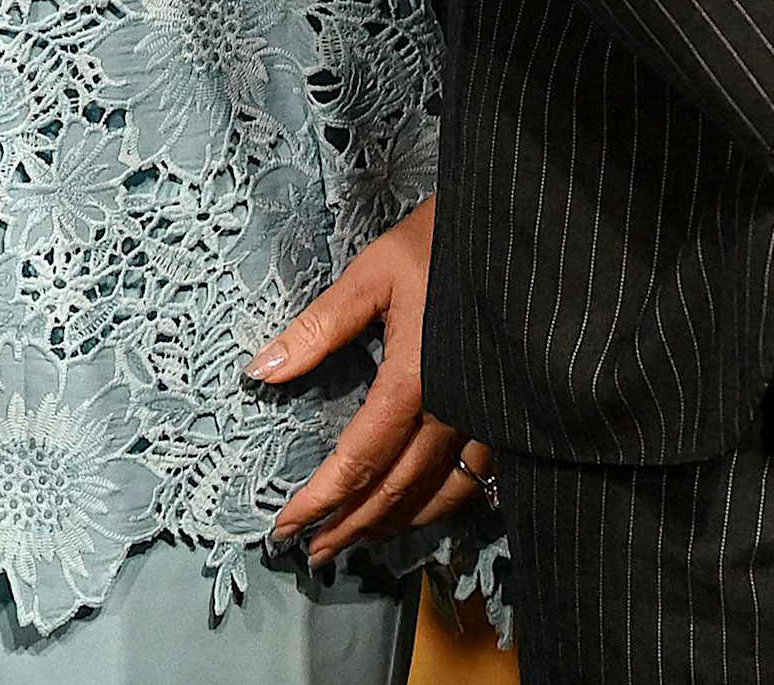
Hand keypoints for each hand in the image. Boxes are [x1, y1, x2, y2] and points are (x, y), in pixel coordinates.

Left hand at [256, 200, 493, 559]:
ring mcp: (487, 414)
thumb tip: (260, 372)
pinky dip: (445, 501)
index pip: (359, 461)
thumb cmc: (440, 240)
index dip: (320, 501)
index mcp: (414, 379)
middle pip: (397, 490)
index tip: (285, 527)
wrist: (512, 222)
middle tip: (314, 551)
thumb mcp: (372, 272)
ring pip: (441, 493)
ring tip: (360, 540)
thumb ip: (318, 328)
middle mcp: (454, 409)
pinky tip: (424, 506)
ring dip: (396, 523)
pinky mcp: (508, 408)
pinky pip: (478, 475)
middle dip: (352, 526)